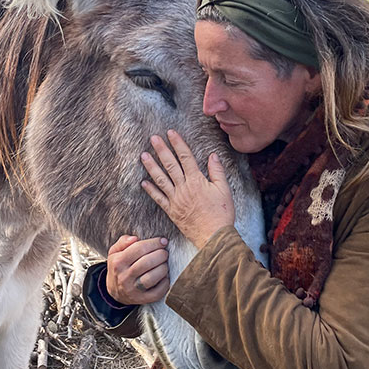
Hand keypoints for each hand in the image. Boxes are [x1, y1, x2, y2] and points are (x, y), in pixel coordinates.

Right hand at [106, 235, 169, 304]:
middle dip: (161, 254)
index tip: (163, 241)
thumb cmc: (119, 267)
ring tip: (164, 263)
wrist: (115, 291)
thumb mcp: (115, 252)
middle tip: (164, 252)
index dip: (154, 243)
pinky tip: (164, 276)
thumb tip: (135, 238)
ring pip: (152, 277)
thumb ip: (123, 242)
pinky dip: (165, 283)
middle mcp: (124, 277)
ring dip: (163, 268)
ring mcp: (133, 290)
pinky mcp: (142, 299)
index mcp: (118, 262)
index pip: (139, 248)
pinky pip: (158, 292)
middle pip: (147, 262)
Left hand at [140, 129, 234, 247]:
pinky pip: (158, 198)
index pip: (185, 157)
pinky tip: (143, 182)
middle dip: (161, 149)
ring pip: (161, 179)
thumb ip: (217, 171)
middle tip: (153, 138)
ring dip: (151, 166)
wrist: (214, 236)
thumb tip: (213, 155)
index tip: (171, 133)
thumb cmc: (222, 213)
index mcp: (197, 181)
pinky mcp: (171, 211)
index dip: (178, 143)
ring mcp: (176, 199)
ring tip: (143, 155)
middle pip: (170, 165)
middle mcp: (184, 188)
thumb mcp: (224, 190)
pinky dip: (151, 190)